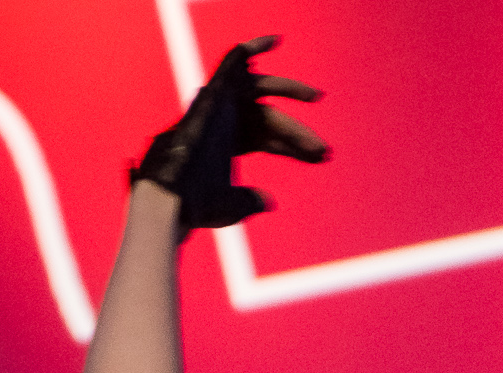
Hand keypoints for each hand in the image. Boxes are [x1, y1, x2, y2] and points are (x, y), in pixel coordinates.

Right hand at [132, 35, 327, 235]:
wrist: (178, 192)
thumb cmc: (199, 203)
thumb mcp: (234, 203)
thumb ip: (251, 200)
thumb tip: (271, 203)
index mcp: (231, 143)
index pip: (271, 139)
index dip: (296, 147)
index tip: (321, 156)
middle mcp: (228, 120)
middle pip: (271, 117)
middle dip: (298, 131)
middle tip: (324, 149)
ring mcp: (222, 104)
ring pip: (262, 89)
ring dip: (289, 89)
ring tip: (316, 97)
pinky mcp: (216, 91)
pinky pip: (234, 59)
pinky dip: (253, 46)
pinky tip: (277, 40)